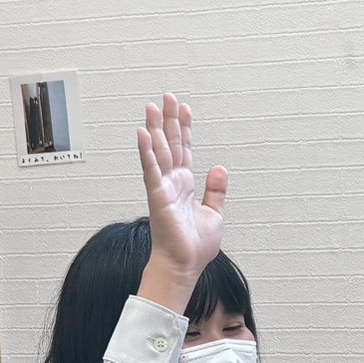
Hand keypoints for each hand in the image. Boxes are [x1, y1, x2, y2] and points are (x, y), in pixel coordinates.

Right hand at [136, 93, 227, 299]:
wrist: (184, 265)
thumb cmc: (194, 246)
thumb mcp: (214, 213)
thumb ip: (216, 190)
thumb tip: (219, 168)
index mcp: (185, 184)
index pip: (184, 149)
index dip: (185, 128)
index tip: (184, 108)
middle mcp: (172, 182)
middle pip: (170, 144)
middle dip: (169, 120)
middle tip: (167, 96)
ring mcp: (163, 187)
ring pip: (158, 151)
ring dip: (156, 128)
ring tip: (153, 107)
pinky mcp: (158, 196)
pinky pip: (151, 169)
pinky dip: (147, 151)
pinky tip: (143, 133)